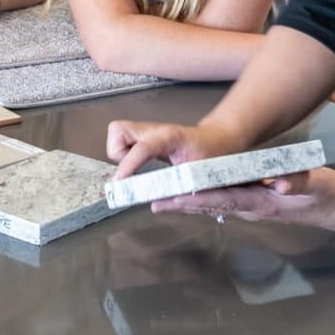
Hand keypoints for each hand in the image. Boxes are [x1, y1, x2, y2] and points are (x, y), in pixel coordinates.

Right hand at [106, 120, 236, 179]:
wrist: (218, 140)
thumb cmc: (212, 154)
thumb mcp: (198, 174)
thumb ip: (178, 189)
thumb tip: (156, 204)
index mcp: (169, 137)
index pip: (141, 148)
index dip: (127, 166)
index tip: (119, 183)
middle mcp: (155, 130)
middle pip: (118, 131)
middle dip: (117, 154)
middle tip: (128, 173)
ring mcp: (148, 131)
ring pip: (117, 134)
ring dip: (119, 154)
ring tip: (132, 170)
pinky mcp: (145, 136)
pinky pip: (124, 141)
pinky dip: (124, 154)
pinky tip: (136, 166)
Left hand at [151, 167, 334, 233]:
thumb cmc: (327, 194)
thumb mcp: (319, 183)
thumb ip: (300, 181)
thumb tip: (281, 182)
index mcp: (263, 202)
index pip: (224, 199)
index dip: (197, 198)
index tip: (174, 198)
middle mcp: (253, 207)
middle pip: (211, 205)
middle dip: (183, 203)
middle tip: (154, 202)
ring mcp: (253, 207)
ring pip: (215, 204)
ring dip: (189, 203)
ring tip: (162, 200)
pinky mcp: (256, 202)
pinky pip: (224, 201)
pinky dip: (204, 198)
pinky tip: (190, 195)